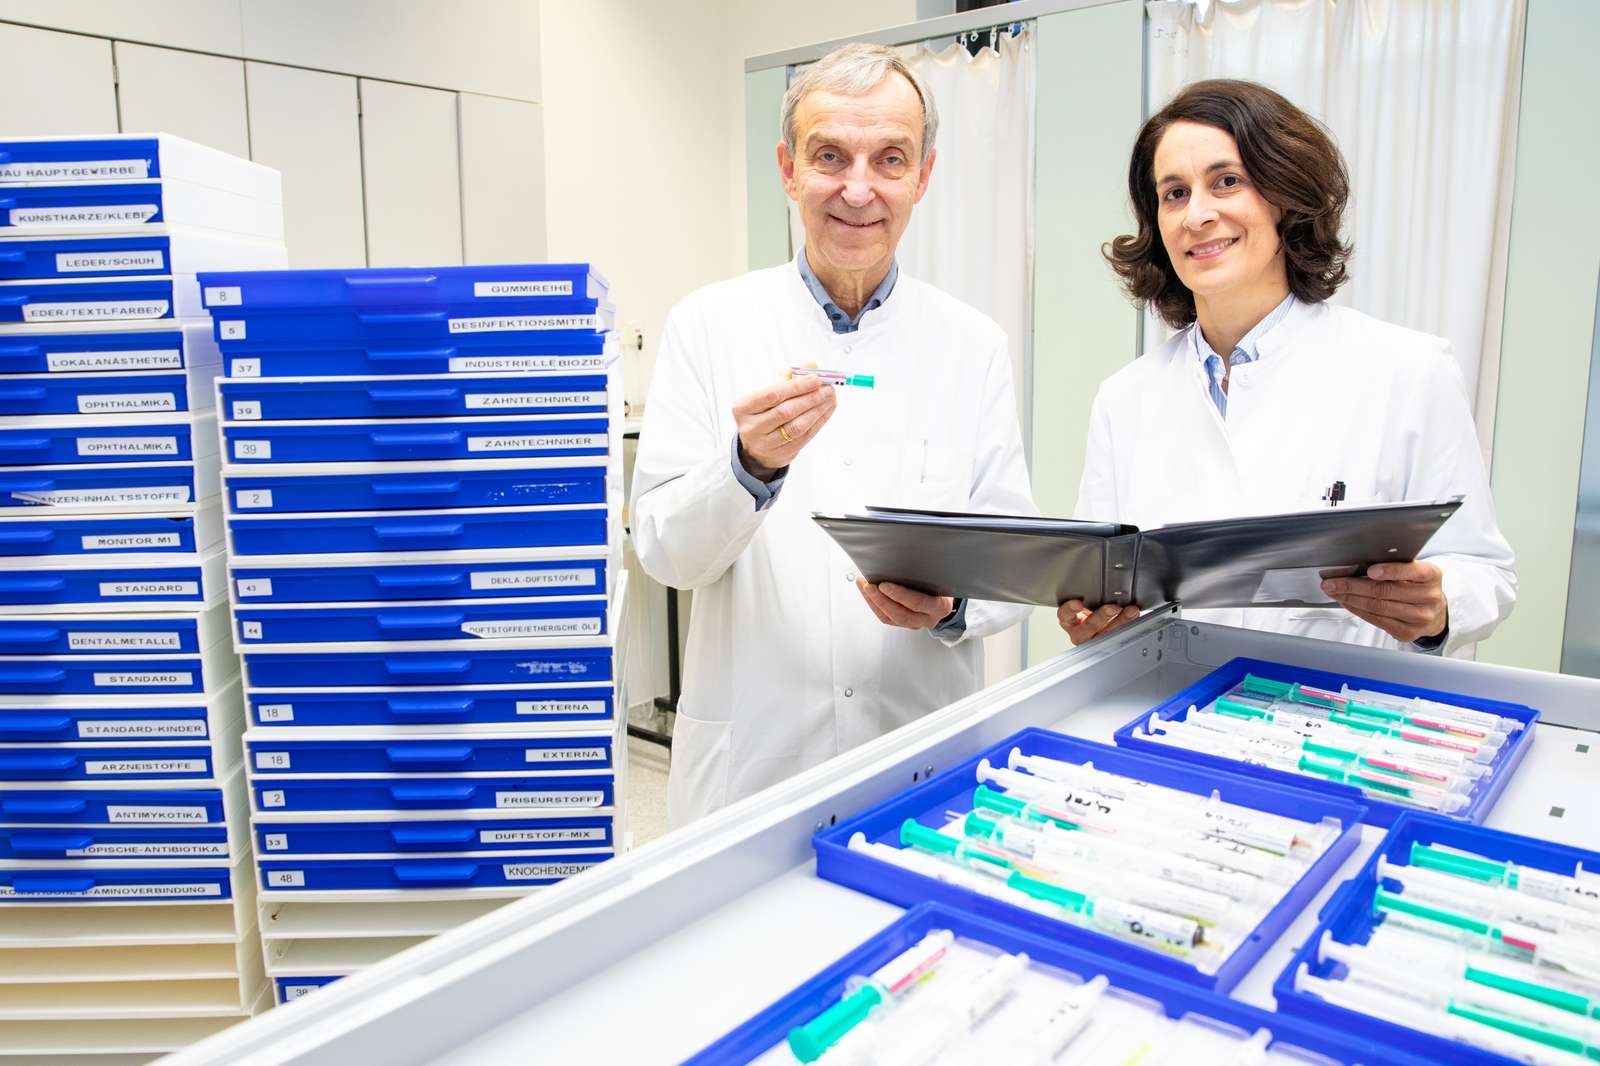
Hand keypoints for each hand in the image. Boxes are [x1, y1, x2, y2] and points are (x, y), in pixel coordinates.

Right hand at [733, 368, 836, 479]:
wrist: (757, 444)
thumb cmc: (763, 411)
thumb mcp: (768, 392)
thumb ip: (788, 378)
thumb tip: (812, 365)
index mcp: (743, 407)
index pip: (772, 394)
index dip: (796, 386)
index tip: (816, 378)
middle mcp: (751, 427)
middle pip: (785, 411)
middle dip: (810, 398)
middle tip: (828, 388)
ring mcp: (765, 444)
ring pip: (797, 426)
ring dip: (817, 410)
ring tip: (830, 397)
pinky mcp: (781, 454)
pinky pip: (804, 437)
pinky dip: (818, 421)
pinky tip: (826, 410)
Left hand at [856, 578, 954, 630]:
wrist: (946, 597)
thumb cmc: (941, 584)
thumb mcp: (940, 576)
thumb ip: (926, 571)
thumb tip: (904, 556)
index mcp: (939, 606)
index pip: (918, 602)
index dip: (899, 595)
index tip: (884, 585)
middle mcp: (928, 618)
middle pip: (901, 614)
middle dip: (881, 599)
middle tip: (868, 585)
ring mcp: (915, 623)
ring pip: (890, 618)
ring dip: (873, 601)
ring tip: (863, 585)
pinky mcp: (904, 624)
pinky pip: (885, 618)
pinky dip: (874, 605)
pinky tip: (867, 593)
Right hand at [1056, 599, 1139, 645]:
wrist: (1098, 628)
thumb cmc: (1089, 614)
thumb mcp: (1085, 605)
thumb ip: (1090, 599)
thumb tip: (1106, 587)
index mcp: (1069, 621)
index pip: (1065, 615)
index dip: (1070, 610)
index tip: (1079, 603)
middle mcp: (1080, 633)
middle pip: (1088, 627)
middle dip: (1102, 616)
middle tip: (1113, 607)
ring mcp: (1095, 642)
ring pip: (1107, 635)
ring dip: (1120, 621)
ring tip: (1130, 611)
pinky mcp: (1109, 645)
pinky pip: (1120, 637)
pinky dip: (1129, 625)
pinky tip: (1134, 617)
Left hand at [1322, 561, 1447, 642]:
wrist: (1435, 613)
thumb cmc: (1417, 586)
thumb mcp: (1414, 570)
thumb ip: (1395, 565)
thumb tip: (1358, 563)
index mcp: (1431, 575)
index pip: (1411, 571)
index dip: (1389, 571)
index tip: (1369, 571)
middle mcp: (1429, 597)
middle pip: (1385, 591)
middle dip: (1353, 586)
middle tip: (1332, 582)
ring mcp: (1419, 617)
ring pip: (1378, 607)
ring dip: (1350, 599)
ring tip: (1334, 592)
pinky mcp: (1407, 632)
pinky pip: (1377, 620)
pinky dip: (1357, 610)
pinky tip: (1346, 603)